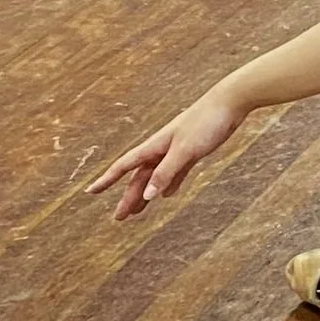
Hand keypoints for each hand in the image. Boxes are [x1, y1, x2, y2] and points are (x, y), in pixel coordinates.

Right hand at [86, 91, 247, 218]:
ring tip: (138, 211)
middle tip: (119, 218)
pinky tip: (167, 195)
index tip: (89, 192)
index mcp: (154, 146)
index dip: (106, 180)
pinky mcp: (193, 151)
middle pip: (140, 177)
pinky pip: (175, 172)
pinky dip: (169, 184)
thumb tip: (148, 196)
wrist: (231, 102)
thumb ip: (166, 172)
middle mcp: (162, 149)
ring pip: (156, 176)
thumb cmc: (206, 122)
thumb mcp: (185, 150)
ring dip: (146, 193)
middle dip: (128, 197)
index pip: (123, 166)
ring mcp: (177, 150)